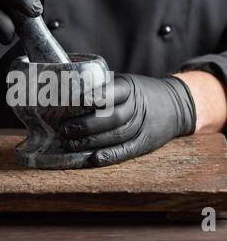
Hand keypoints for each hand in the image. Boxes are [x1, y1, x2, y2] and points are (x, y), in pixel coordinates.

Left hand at [61, 74, 196, 166]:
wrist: (176, 104)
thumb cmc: (140, 92)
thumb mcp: (127, 81)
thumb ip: (104, 87)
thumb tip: (68, 90)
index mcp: (131, 87)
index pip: (115, 92)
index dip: (98, 96)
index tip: (79, 100)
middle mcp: (138, 106)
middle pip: (113, 117)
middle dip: (87, 125)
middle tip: (65, 129)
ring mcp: (144, 126)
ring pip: (117, 135)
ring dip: (92, 142)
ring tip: (70, 143)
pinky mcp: (146, 143)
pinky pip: (128, 150)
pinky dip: (111, 156)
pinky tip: (93, 158)